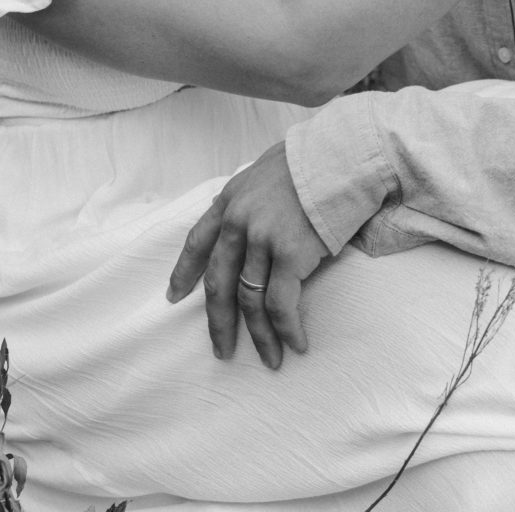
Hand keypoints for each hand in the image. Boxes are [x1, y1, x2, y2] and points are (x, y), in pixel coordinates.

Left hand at [167, 142, 328, 369]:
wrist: (340, 154)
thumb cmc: (311, 160)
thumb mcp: (264, 170)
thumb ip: (250, 197)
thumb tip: (245, 216)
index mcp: (230, 200)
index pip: (197, 242)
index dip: (184, 273)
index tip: (174, 297)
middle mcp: (238, 221)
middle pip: (218, 283)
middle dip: (218, 322)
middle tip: (221, 350)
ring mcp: (261, 239)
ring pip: (249, 301)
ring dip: (259, 336)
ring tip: (270, 360)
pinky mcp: (289, 255)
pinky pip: (281, 304)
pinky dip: (286, 330)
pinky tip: (296, 345)